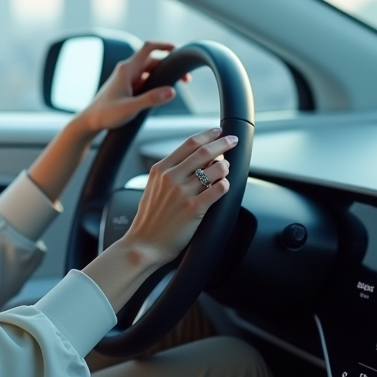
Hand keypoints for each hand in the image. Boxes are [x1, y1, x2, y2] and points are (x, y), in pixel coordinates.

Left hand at [73, 41, 180, 135]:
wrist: (89, 121)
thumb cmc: (105, 114)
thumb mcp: (130, 108)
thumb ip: (151, 99)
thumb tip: (172, 91)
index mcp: (127, 69)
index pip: (148, 48)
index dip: (165, 45)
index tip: (180, 49)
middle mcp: (127, 70)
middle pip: (153, 61)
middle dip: (170, 66)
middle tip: (187, 79)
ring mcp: (127, 78)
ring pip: (150, 71)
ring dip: (164, 75)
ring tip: (180, 85)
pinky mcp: (127, 87)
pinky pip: (145, 80)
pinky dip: (156, 83)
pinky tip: (163, 94)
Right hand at [118, 127, 236, 266]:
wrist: (144, 244)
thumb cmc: (149, 219)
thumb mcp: (152, 188)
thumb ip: (168, 173)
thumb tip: (191, 162)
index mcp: (160, 170)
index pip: (189, 144)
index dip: (208, 135)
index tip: (218, 132)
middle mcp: (171, 177)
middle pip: (204, 152)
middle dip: (223, 143)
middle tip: (232, 141)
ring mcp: (183, 192)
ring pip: (216, 169)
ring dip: (226, 166)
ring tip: (227, 169)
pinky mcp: (194, 208)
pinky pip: (219, 190)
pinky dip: (226, 185)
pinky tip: (224, 186)